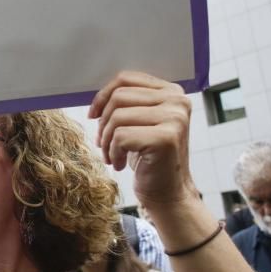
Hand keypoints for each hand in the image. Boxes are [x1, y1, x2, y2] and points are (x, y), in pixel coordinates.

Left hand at [88, 71, 197, 208]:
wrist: (168, 193)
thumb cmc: (149, 159)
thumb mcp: (139, 124)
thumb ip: (127, 104)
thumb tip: (95, 99)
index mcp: (171, 92)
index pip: (127, 79)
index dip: (103, 96)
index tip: (93, 115)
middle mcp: (177, 101)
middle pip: (119, 97)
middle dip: (103, 122)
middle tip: (103, 143)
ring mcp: (174, 118)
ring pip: (117, 116)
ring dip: (107, 140)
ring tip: (112, 155)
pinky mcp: (166, 137)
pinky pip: (121, 136)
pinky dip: (113, 153)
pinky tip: (120, 164)